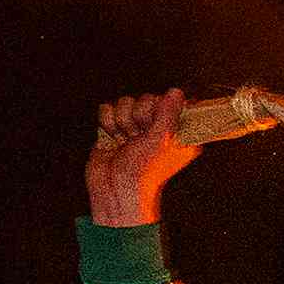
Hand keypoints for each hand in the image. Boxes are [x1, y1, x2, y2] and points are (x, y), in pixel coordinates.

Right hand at [88, 89, 201, 226]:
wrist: (115, 191)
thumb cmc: (144, 173)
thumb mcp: (163, 140)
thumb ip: (169, 113)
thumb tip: (176, 92)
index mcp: (175, 131)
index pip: (170, 100)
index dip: (159, 109)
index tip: (155, 126)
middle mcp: (156, 127)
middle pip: (145, 98)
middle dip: (138, 118)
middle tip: (138, 138)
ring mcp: (134, 127)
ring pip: (126, 102)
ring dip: (122, 123)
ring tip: (125, 143)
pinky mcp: (113, 128)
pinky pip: (108, 108)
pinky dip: (107, 124)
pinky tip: (113, 141)